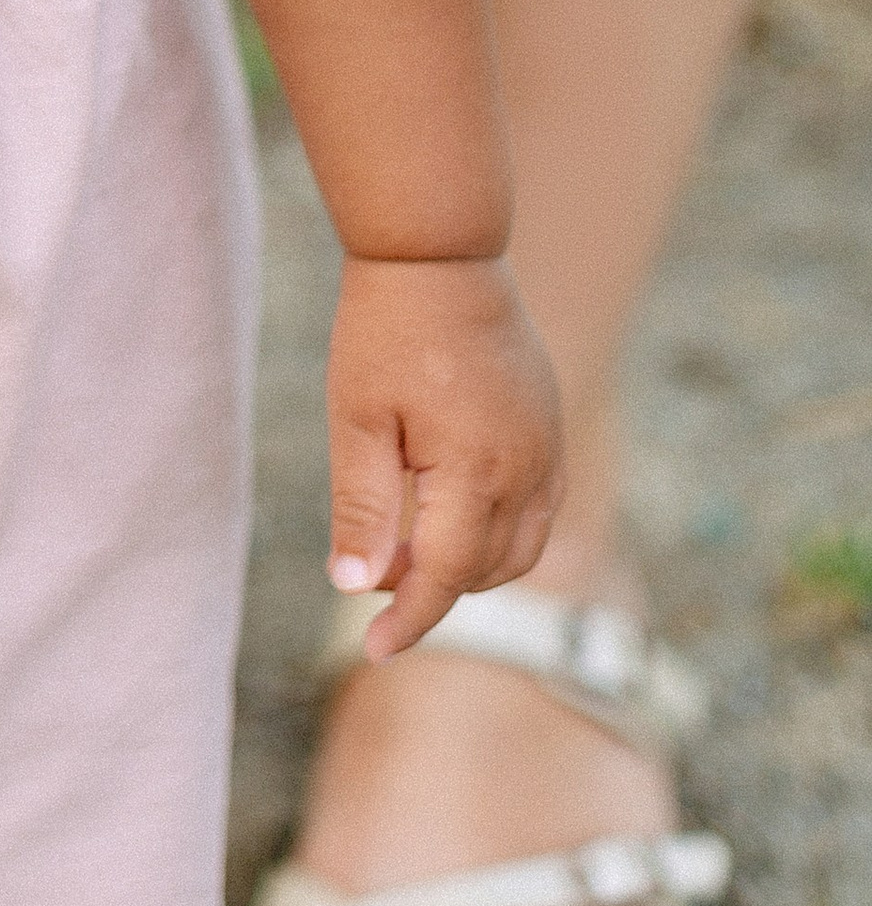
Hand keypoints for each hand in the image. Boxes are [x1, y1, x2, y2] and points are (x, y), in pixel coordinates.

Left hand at [325, 252, 563, 655]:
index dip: (408, 619)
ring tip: (403, 542)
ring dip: (467, 566)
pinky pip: (540, 511)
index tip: (373, 650)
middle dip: (430, 587)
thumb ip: (360, 506)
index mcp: (474, 469)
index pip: (445, 576)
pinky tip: (449, 515)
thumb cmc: (387, 332)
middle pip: (485, 571)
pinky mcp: (553, 431)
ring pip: (522, 550)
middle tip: (370, 568)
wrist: (441, 255)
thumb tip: (352, 587)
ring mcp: (549, 450)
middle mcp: (527, 469)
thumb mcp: (356, 418)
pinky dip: (500, 533)